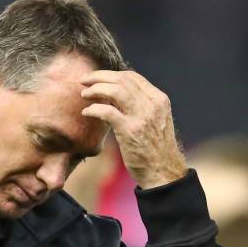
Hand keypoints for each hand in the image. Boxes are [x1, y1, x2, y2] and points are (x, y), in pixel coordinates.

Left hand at [80, 70, 186, 188]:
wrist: (163, 173)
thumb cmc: (155, 150)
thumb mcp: (153, 121)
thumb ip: (139, 106)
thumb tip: (113, 94)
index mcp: (159, 99)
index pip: (132, 77)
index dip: (111, 74)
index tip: (97, 78)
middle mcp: (152, 104)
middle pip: (122, 79)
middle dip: (99, 77)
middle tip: (84, 81)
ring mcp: (142, 117)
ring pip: (115, 90)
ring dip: (95, 89)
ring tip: (84, 94)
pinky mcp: (130, 131)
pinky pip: (107, 111)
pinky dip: (93, 109)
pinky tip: (87, 112)